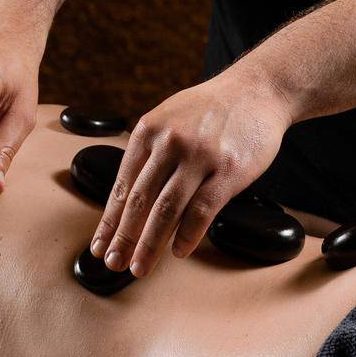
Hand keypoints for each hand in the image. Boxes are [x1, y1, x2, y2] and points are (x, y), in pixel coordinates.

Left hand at [89, 61, 289, 278]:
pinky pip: (202, 210)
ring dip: (150, 244)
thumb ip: (149, 153)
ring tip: (140, 267)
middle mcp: (171, 141)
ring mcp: (200, 155)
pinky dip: (187, 235)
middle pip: (140, 200)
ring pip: (166, 209)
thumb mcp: (169, 118)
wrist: (256, 89)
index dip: (109, 219)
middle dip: (123, 237)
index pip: (123, 184)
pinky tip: (179, 251)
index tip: (99, 245)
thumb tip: (127, 200)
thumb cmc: (211, 109)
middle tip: (114, 263)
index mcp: (150, 129)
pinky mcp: (229, 170)